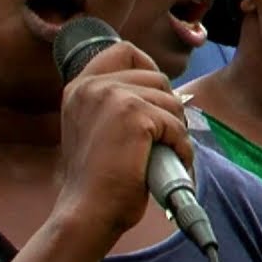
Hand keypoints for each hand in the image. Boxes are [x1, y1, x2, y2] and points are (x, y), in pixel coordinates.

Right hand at [53, 41, 191, 246]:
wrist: (89, 211)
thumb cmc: (97, 180)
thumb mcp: (95, 128)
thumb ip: (114, 104)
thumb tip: (160, 92)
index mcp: (80, 87)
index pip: (123, 50)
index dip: (148, 67)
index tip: (155, 95)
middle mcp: (92, 86)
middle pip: (157, 77)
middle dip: (168, 107)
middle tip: (163, 136)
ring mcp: (113, 97)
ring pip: (172, 101)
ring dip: (176, 129)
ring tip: (163, 153)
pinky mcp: (135, 115)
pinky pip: (177, 125)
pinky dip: (182, 147)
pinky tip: (171, 163)